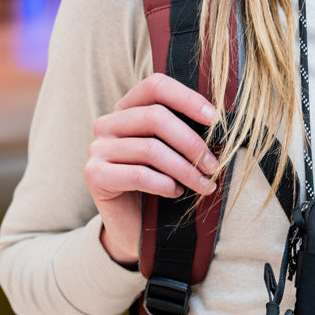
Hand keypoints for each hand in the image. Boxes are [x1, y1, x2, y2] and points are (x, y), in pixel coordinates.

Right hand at [84, 73, 219, 266]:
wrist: (134, 228)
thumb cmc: (159, 186)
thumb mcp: (174, 154)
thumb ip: (185, 134)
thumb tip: (219, 125)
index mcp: (127, 109)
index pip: (155, 86)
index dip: (187, 99)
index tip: (214, 120)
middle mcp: (108, 123)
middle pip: (156, 117)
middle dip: (192, 143)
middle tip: (213, 166)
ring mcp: (98, 148)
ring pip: (151, 149)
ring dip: (185, 170)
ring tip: (203, 185)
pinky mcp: (95, 174)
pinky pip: (139, 174)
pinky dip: (165, 184)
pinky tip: (175, 192)